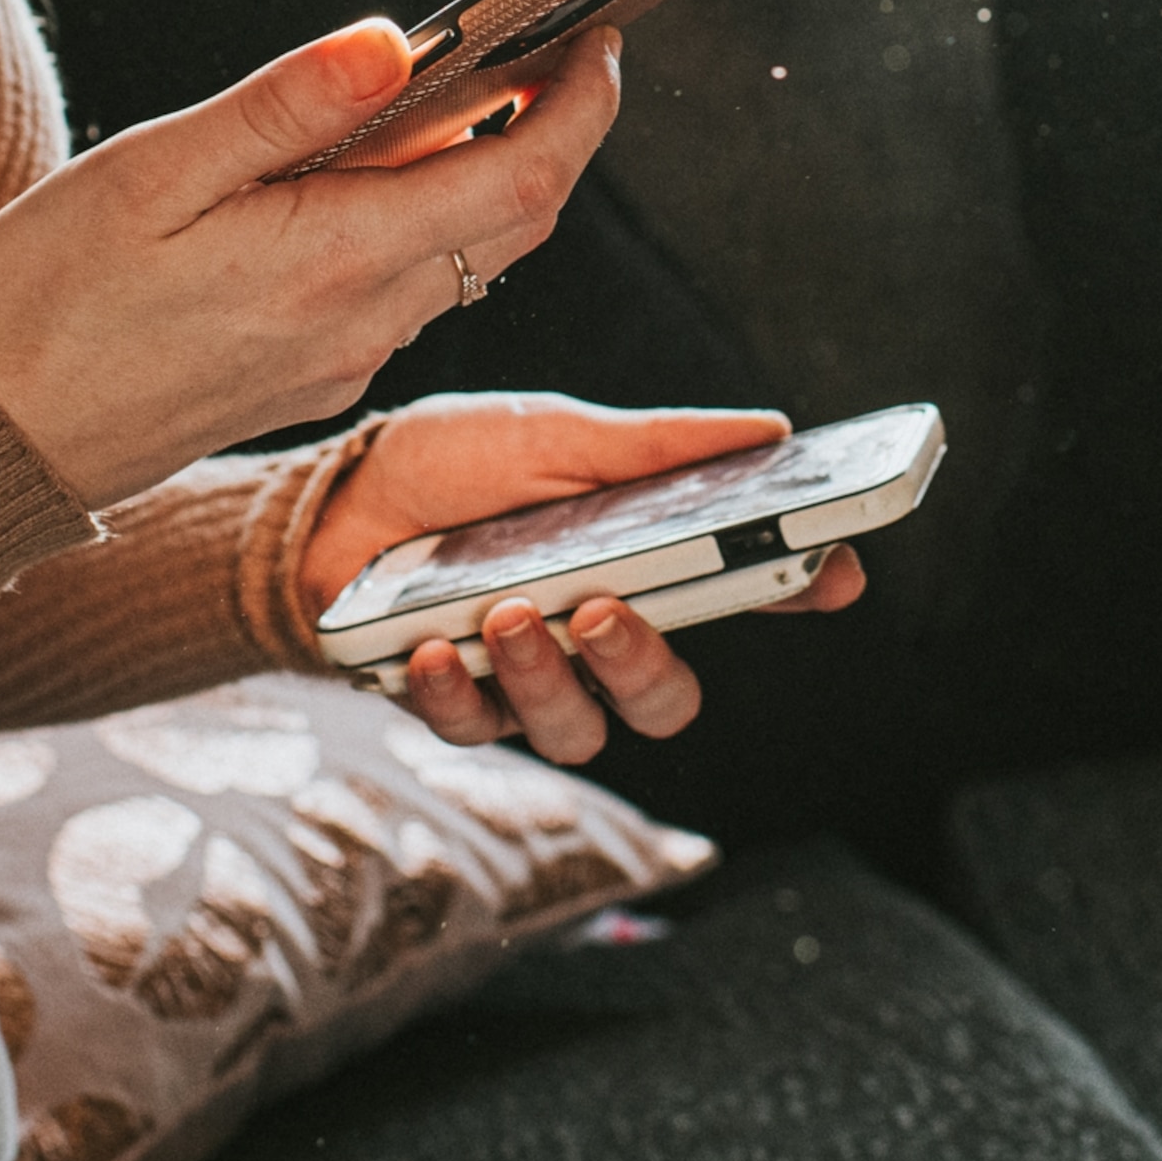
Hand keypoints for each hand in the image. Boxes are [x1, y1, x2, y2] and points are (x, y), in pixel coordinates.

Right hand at [0, 18, 619, 510]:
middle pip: (516, 224)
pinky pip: (409, 293)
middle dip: (558, 133)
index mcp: (333, 261)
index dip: (580, 105)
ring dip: (496, 178)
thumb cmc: (52, 296)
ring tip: (474, 93)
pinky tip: (378, 178)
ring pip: (468, 260)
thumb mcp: (153, 171)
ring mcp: (341, 359)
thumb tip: (396, 44)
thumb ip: (284, 107)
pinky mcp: (312, 376)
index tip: (597, 37)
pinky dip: (430, 224)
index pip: (519, 181)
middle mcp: (360, 322)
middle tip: (557, 48)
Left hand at [292, 392, 868, 767]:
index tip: (834, 572)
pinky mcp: (451, 702)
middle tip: (605, 610)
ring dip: (544, 677)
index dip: (801, 590)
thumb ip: (652, 449)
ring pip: (576, 731)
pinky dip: (455, 691)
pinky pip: (473, 729)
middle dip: (645, 666)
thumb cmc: (449, 462)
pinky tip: (435, 645)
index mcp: (639, 567)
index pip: (743, 592)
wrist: (328, 498)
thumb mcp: (552, 435)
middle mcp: (593, 637)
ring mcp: (523, 681)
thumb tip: (770, 429)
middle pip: (665, 700)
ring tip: (508, 612)